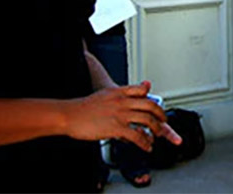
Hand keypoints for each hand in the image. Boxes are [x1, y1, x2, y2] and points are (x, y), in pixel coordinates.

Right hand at [62, 81, 177, 151]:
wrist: (69, 115)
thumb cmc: (86, 107)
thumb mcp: (106, 93)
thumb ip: (124, 92)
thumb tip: (143, 87)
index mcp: (120, 92)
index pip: (143, 90)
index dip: (153, 100)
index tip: (157, 108)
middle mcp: (123, 101)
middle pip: (151, 105)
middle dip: (161, 115)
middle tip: (163, 122)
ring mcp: (120, 114)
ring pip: (147, 120)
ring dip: (156, 130)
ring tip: (156, 136)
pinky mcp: (116, 128)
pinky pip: (137, 135)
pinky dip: (145, 142)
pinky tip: (146, 146)